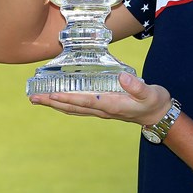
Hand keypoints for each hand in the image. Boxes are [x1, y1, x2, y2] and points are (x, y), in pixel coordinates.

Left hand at [29, 72, 171, 125]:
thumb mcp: (150, 93)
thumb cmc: (154, 102)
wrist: (158, 115)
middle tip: (33, 98)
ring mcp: (101, 110)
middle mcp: (103, 109)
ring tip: (38, 99)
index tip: (52, 94)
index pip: (85, 101)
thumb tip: (122, 77)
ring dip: (55, 104)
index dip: (68, 97)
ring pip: (73, 108)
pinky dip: (65, 103)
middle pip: (73, 107)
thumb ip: (137, 86)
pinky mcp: (102, 108)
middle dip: (53, 102)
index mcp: (112, 104)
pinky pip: (79, 107)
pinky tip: (58, 100)